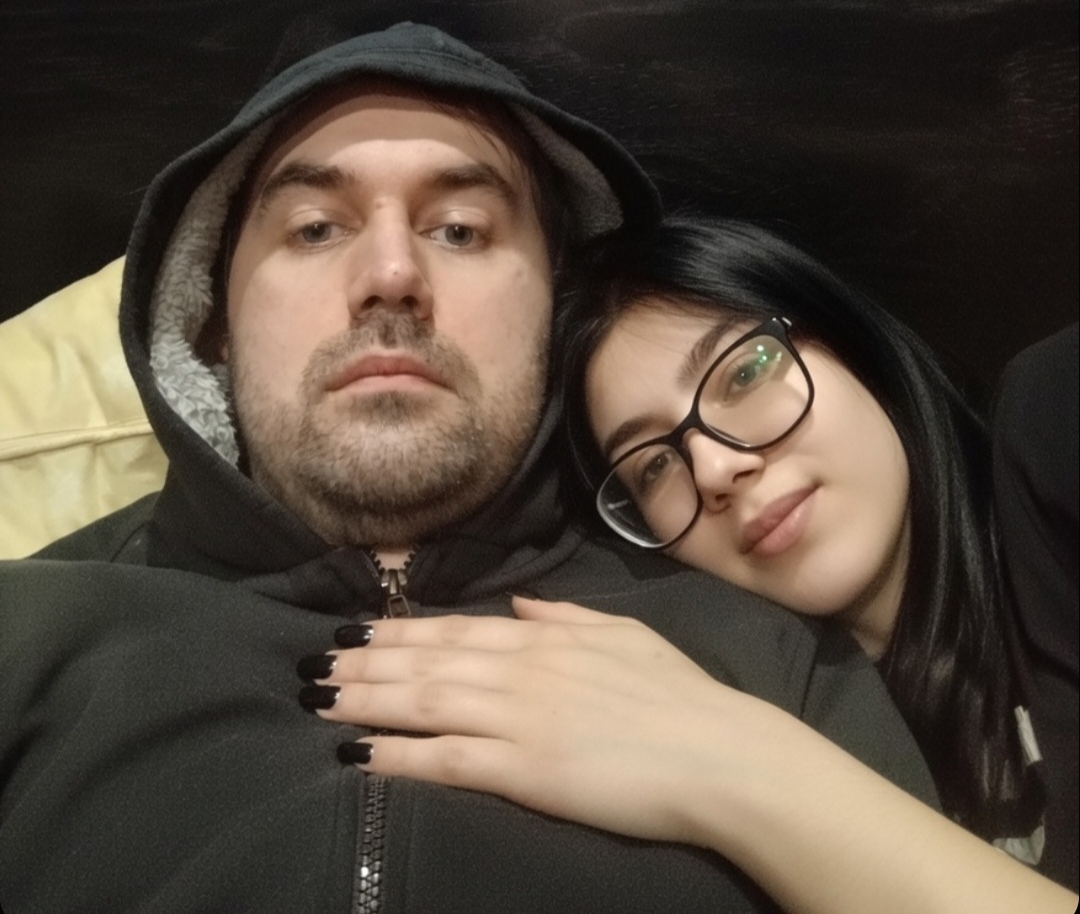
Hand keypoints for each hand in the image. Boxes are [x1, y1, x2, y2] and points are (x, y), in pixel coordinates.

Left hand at [299, 597, 763, 844]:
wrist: (718, 753)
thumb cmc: (679, 695)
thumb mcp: (624, 634)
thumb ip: (567, 616)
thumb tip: (523, 603)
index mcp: (545, 637)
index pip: (454, 627)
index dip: (399, 630)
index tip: (356, 630)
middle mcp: (521, 668)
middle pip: (426, 661)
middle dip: (365, 662)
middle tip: (314, 664)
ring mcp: (519, 717)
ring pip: (423, 701)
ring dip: (365, 699)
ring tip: (319, 699)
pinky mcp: (525, 768)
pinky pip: (446, 758)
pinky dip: (397, 754)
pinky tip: (359, 752)